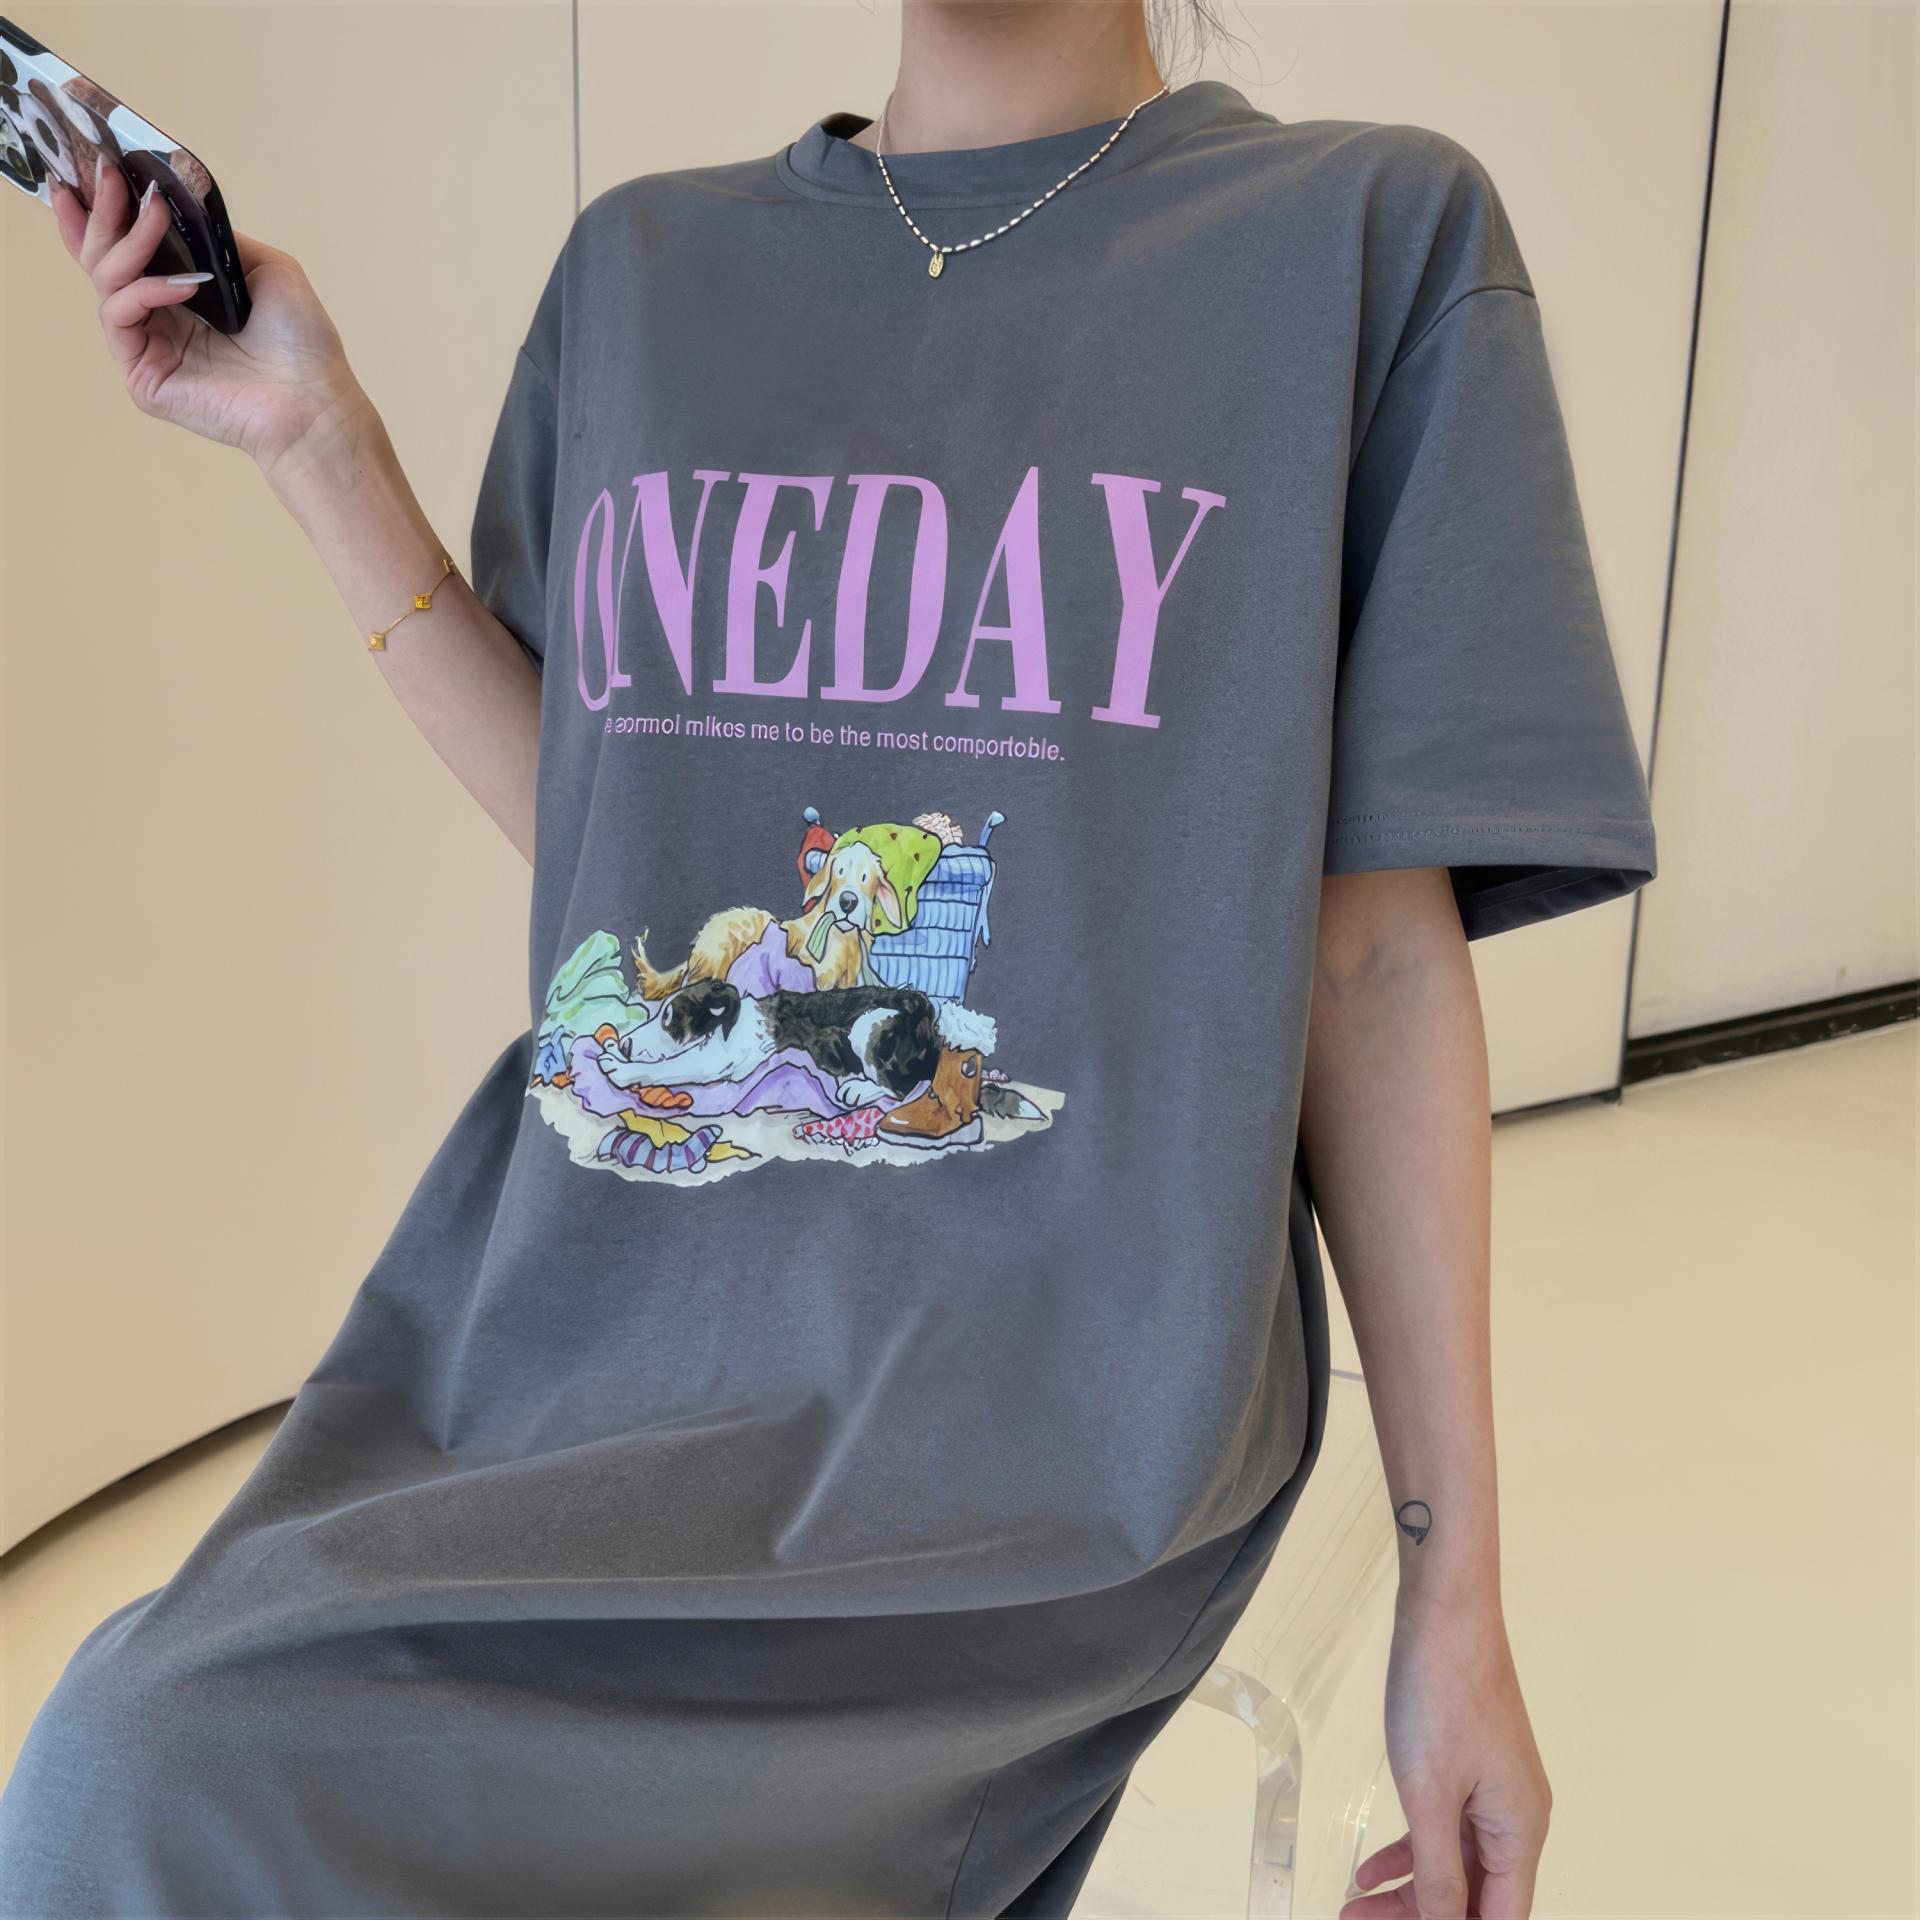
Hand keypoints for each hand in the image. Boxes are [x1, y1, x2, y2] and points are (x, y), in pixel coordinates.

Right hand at [50, 160, 372, 480]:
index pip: (129, 251)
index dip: (104, 212)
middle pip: (104, 259)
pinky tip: (185, 283)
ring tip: (154, 213)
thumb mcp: (268, 269)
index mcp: (184, 296)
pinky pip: (120, 316)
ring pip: (106, 280)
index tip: (97, 168)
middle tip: (108, 174)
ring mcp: (149, 349)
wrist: (317, 402)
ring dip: (129, 241)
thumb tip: (176, 206)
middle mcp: (161, 320)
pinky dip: (145, 290)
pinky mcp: (144, 377)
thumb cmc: (304, 344)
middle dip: (104, 212)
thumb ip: (216, 239)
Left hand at [1341, 1597, 1551, 1918]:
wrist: (1444, 1612)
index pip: (1500, 1918)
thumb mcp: (1429, 1795)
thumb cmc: (1442, 1694)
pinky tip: (1371, 1868)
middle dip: (1418, 1917)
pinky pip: (1442, 1828)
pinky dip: (1409, 1851)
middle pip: (1474, 1898)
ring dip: (1408, 1891)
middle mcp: (1516, 1818)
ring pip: (1453, 1866)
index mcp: (1521, 1832)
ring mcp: (1492, 1791)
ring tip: (1354, 1906)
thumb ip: (1436, 1872)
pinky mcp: (1467, 1767)